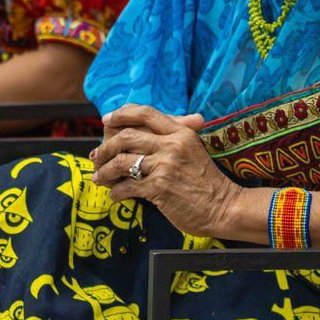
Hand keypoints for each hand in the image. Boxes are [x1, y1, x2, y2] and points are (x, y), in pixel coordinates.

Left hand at [90, 104, 246, 237]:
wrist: (224, 207)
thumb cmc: (206, 180)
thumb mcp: (193, 149)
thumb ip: (175, 134)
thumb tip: (158, 123)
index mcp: (180, 133)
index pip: (145, 113)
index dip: (122, 114)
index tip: (106, 120)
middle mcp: (171, 145)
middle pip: (125, 137)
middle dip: (105, 148)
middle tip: (96, 157)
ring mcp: (164, 166)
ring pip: (121, 162)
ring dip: (104, 172)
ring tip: (99, 178)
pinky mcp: (159, 187)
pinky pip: (127, 186)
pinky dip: (116, 192)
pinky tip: (115, 195)